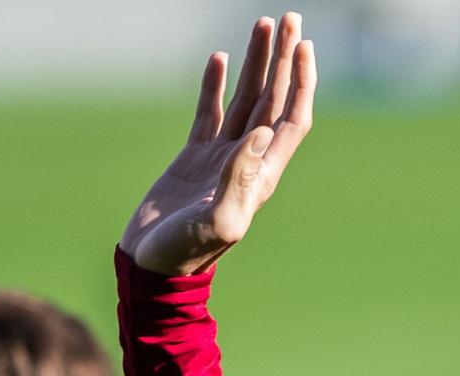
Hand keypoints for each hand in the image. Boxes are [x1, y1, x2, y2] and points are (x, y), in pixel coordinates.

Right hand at [120, 13, 317, 275]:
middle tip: (291, 19)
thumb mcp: (220, 221)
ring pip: (246, 98)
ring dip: (257, 62)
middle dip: (284, 59)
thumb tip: (264, 134)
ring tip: (263, 25)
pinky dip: (216, 84)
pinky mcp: (194, 157)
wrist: (154, 266)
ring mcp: (221, 157)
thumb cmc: (186, 253)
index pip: (292, 118)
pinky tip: (221, 59)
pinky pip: (210, 111)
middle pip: (274, 99)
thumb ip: (241, 179)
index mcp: (262, 175)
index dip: (301, 82)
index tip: (304, 46)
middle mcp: (248, 161)